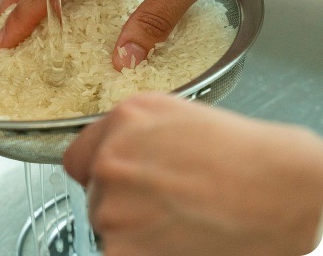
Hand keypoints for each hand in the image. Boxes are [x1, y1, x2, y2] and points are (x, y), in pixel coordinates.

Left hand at [63, 93, 322, 255]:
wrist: (282, 188)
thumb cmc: (242, 153)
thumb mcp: (175, 116)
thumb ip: (131, 133)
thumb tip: (111, 152)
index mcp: (121, 121)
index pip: (77, 158)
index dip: (98, 171)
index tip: (116, 183)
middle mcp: (110, 160)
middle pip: (95, 194)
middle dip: (123, 200)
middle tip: (166, 202)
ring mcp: (114, 208)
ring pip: (108, 227)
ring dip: (135, 230)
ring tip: (181, 221)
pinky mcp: (123, 253)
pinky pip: (120, 252)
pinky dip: (145, 251)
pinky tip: (180, 239)